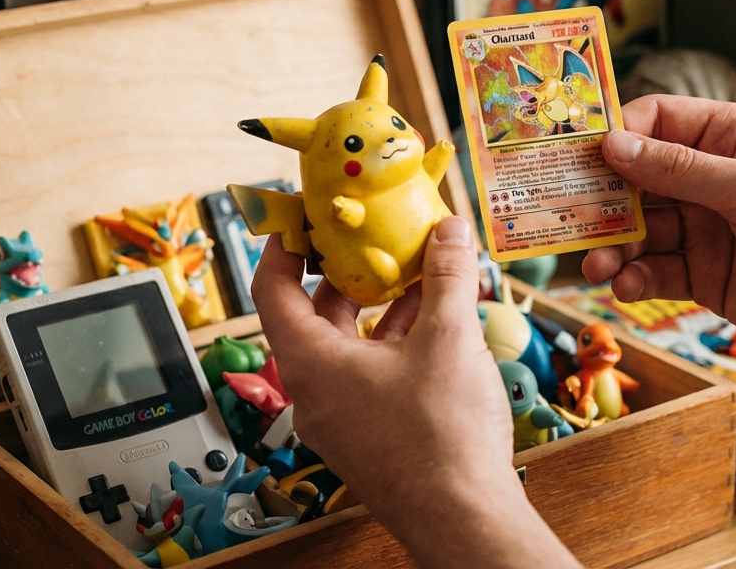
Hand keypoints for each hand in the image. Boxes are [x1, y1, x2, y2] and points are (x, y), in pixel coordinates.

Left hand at [253, 217, 575, 566]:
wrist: (463, 520)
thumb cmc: (442, 439)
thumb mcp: (449, 339)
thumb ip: (447, 277)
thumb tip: (450, 231)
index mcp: (311, 362)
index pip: (272, 289)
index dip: (284, 245)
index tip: (301, 215)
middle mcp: (315, 391)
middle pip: (315, 313)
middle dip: (349, 271)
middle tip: (373, 235)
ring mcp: (341, 418)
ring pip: (349, 345)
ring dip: (381, 306)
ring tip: (420, 272)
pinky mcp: (370, 436)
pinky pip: (370, 373)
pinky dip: (396, 341)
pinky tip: (438, 321)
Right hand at [583, 96, 735, 397]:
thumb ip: (680, 170)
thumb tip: (613, 145)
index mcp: (729, 137)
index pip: (655, 123)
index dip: (615, 137)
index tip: (578, 159)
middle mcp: (711, 178)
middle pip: (635, 179)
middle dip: (602, 199)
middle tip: (568, 217)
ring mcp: (705, 228)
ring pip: (638, 228)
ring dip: (612, 245)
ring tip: (598, 266)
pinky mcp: (704, 274)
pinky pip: (654, 270)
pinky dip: (635, 277)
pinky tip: (627, 287)